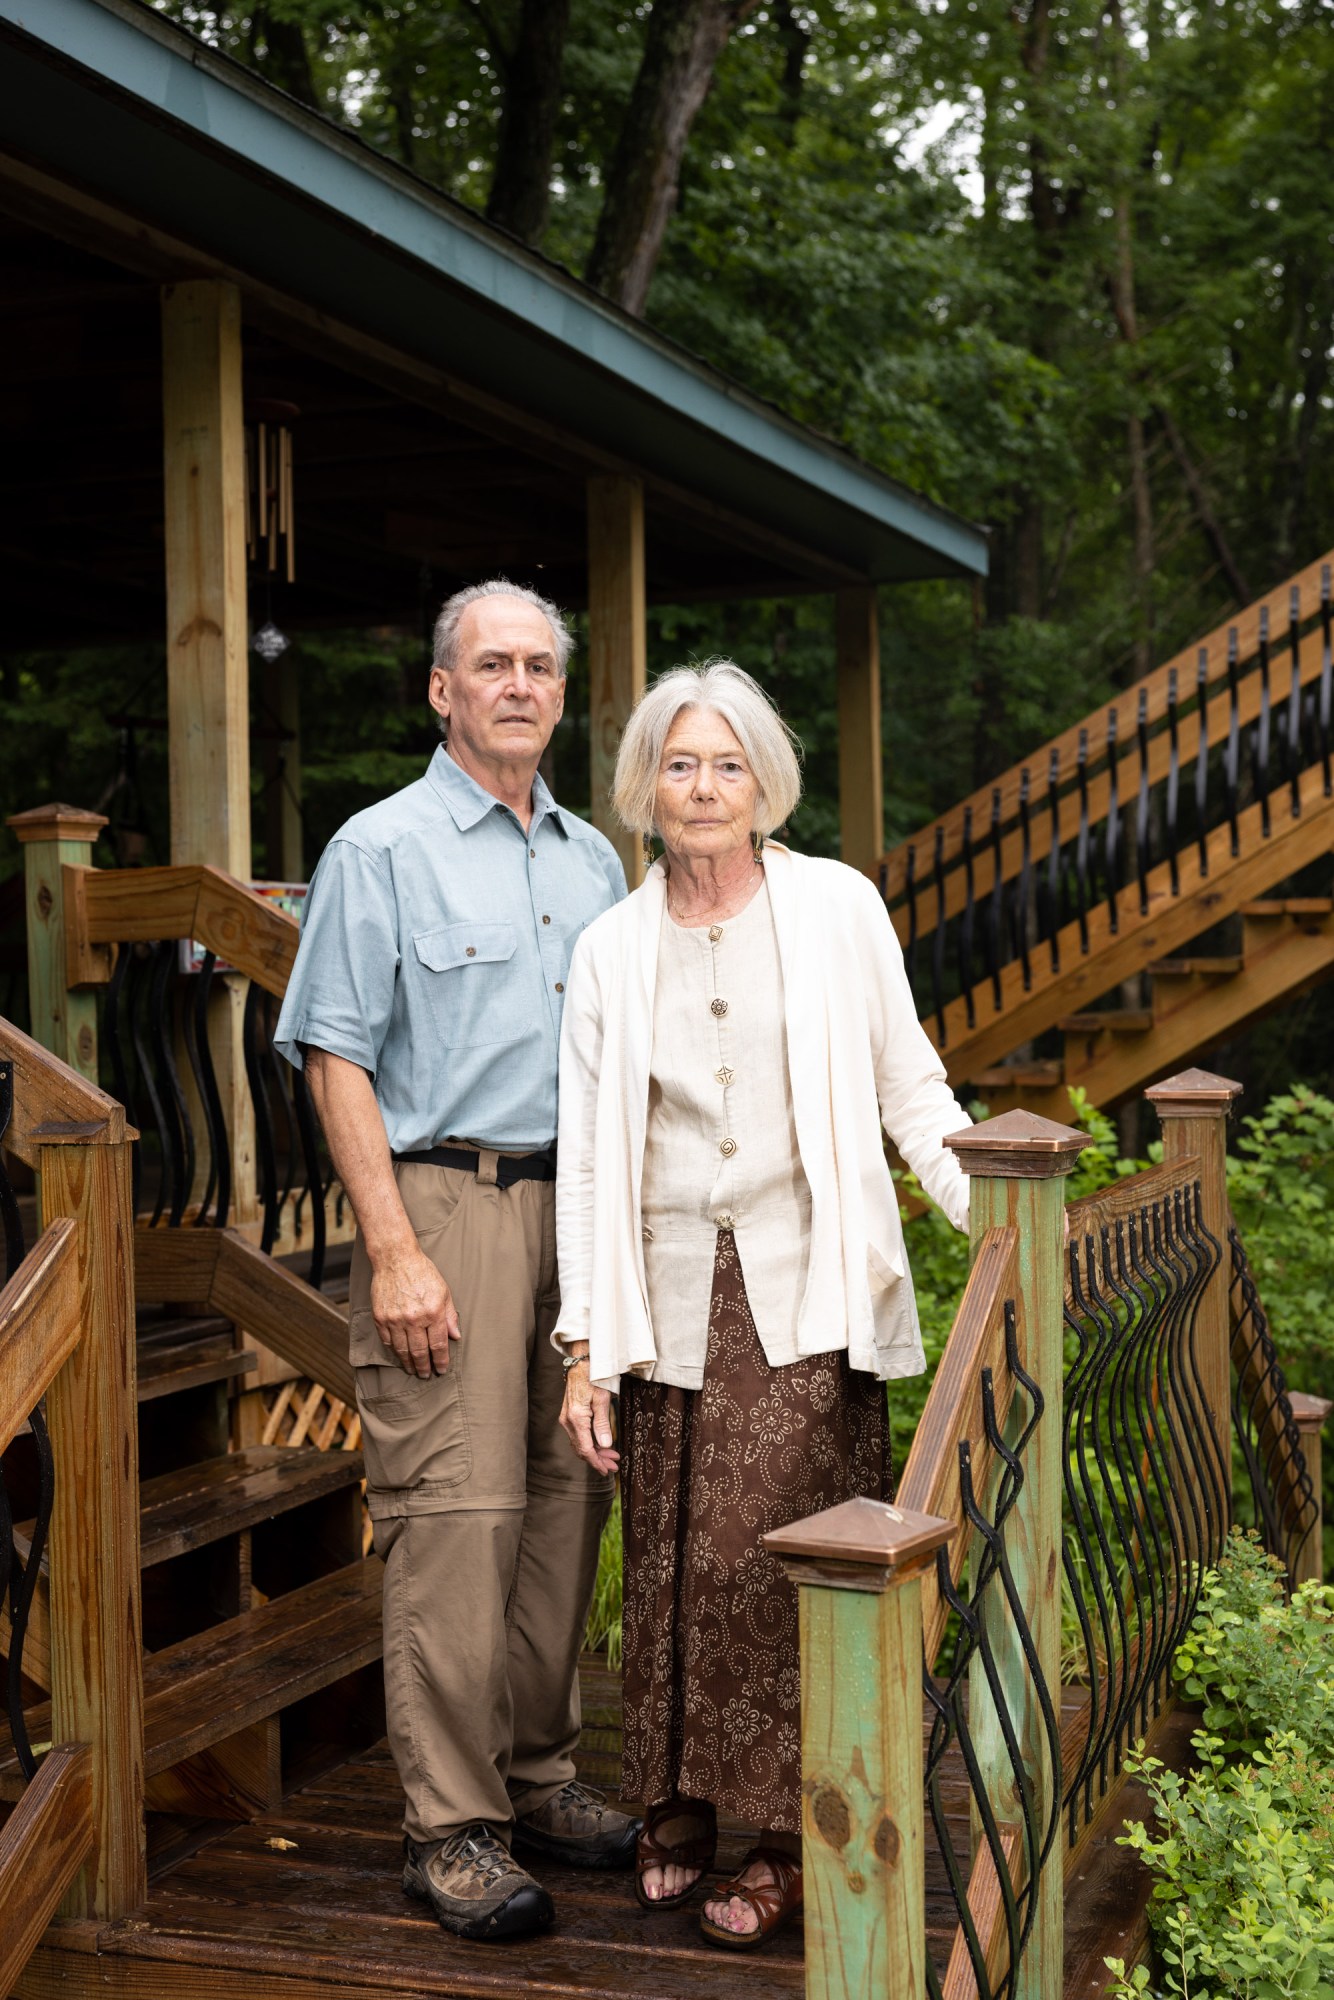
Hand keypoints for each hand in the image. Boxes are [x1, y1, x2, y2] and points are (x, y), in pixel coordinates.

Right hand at [369, 1243, 460, 1377]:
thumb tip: (455, 1336)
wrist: (396, 1259)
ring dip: (408, 1363)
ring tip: (413, 1370)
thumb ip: (449, 1316)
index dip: (441, 1360)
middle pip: (420, 1352)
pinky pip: (388, 1341)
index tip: (441, 1369)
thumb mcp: (444, 1291)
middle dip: (424, 1367)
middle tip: (426, 1375)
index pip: (438, 1345)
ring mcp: (395, 1319)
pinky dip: (394, 1351)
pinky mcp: (381, 1317)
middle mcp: (414, 1319)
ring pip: (402, 1350)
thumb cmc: (422, 1273)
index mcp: (433, 1312)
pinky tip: (399, 1355)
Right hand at [559, 1357, 618, 1475]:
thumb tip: (605, 1444)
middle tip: (614, 1466)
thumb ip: (603, 1423)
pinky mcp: (568, 1416)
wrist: (580, 1362)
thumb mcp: (602, 1399)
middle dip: (598, 1460)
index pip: (586, 1449)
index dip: (597, 1462)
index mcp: (576, 1418)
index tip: (607, 1470)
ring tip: (611, 1457)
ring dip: (595, 1452)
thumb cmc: (593, 1377)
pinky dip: (590, 1443)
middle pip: (582, 1449)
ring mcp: (566, 1419)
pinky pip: (578, 1436)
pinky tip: (601, 1444)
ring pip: (579, 1444)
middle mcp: (567, 1421)